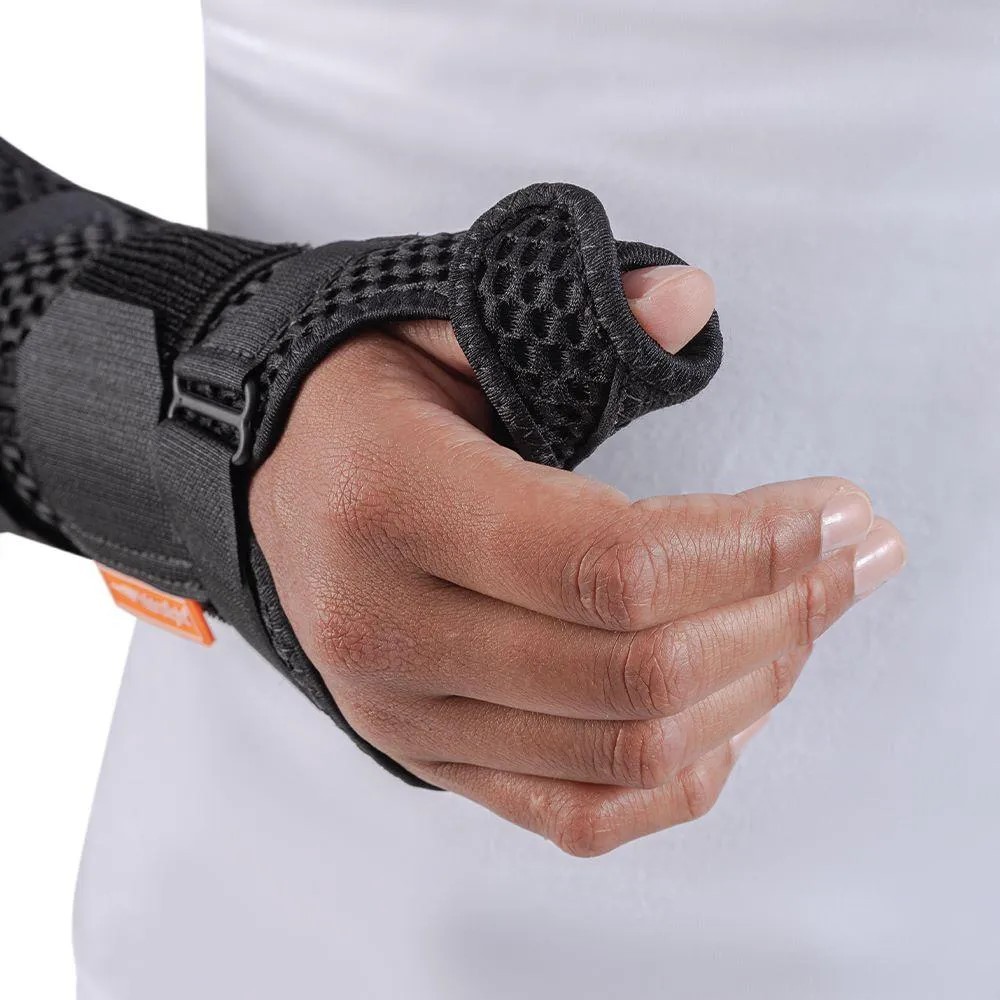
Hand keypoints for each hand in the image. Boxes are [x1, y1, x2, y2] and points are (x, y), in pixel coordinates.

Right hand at [249, 264, 905, 855]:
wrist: (274, 478)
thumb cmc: (362, 397)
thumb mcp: (441, 323)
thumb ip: (568, 319)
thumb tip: (690, 302)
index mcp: (390, 504)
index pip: (606, 562)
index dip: (748, 548)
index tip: (836, 514)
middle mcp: (387, 629)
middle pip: (634, 671)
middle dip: (779, 615)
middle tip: (852, 560)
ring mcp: (404, 712)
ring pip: (623, 752)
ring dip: (749, 690)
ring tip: (805, 620)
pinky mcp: (427, 754)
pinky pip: (577, 812)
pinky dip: (678, 779)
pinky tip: (732, 713)